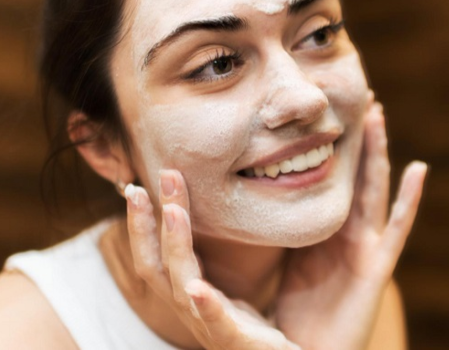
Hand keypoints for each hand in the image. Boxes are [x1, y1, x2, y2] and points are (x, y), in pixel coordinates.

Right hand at [125, 173, 299, 349]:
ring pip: (182, 282)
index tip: (135, 187)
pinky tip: (197, 288)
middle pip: (158, 263)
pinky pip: (215, 320)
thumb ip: (200, 260)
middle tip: (144, 185)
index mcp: (183, 292)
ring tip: (172, 210)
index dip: (141, 223)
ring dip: (175, 244)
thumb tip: (186, 215)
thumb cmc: (241, 324)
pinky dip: (205, 303)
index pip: (154, 255)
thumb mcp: (217, 286)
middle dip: (148, 223)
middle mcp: (186, 307)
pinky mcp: (231, 338)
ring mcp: (206, 324)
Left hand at [274, 102, 427, 349]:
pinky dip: (409, 198)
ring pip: (374, 189)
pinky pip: (396, 227)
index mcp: (325, 230)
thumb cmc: (299, 314)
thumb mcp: (289, 262)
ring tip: (377, 114)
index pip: (331, 179)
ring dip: (377, 151)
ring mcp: (366, 246)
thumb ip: (285, 229)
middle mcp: (348, 233)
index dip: (333, 147)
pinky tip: (417, 169)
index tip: (328, 111)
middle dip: (358, 138)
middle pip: (355, 175)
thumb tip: (262, 193)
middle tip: (359, 96)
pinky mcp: (377, 267)